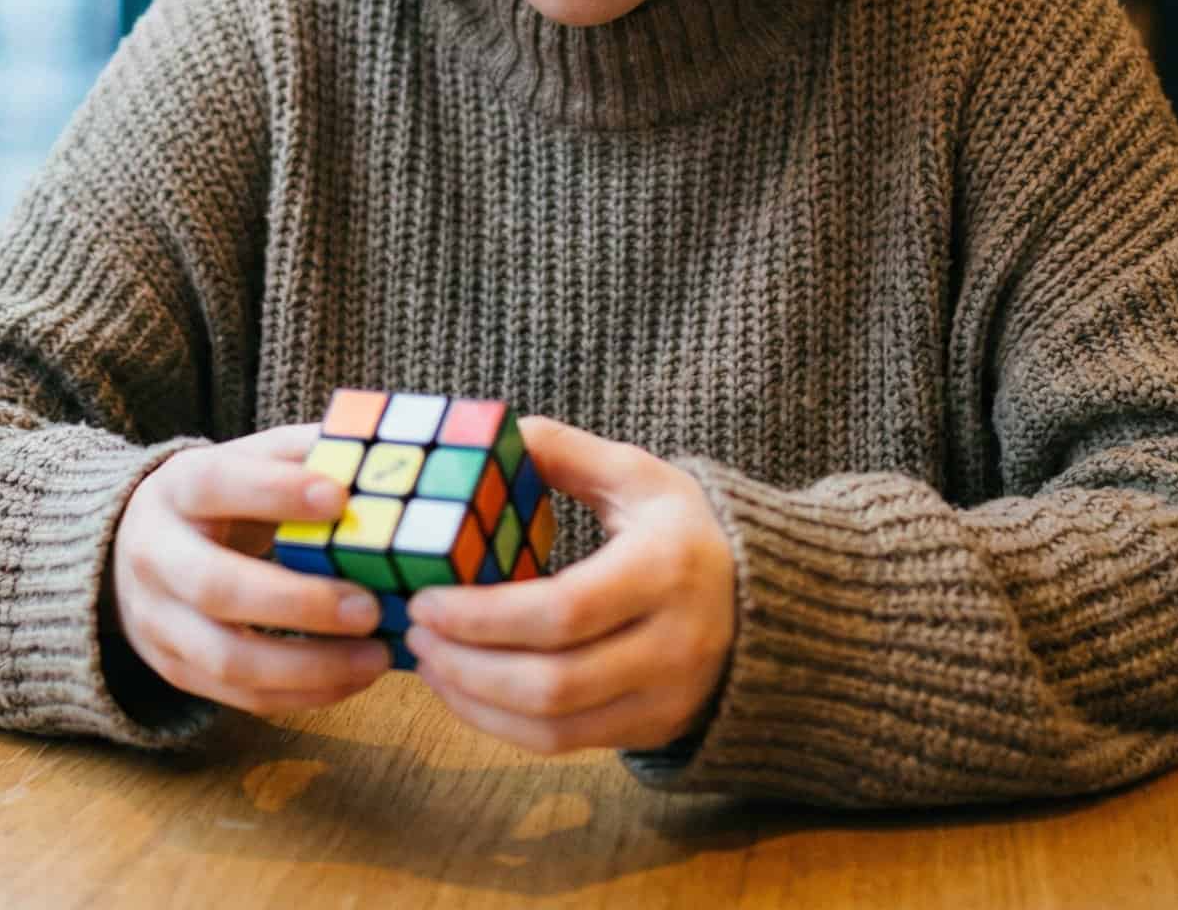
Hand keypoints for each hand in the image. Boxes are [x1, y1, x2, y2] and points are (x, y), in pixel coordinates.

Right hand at [110, 424, 389, 716]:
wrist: (138, 546)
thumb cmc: (221, 497)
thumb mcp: (248, 460)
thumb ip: (304, 452)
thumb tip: (381, 451)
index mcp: (176, 488)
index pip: (216, 485)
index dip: (275, 492)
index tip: (340, 498)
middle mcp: (156, 556)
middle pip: (215, 588)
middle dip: (298, 603)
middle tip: (369, 607)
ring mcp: (159, 621)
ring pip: (227, 658)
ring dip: (309, 665)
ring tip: (376, 656)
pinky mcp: (175, 669)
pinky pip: (240, 696)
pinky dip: (303, 694)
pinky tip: (353, 679)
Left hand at [402, 416, 735, 755]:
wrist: (762, 602)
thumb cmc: (683, 530)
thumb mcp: (639, 476)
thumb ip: (567, 453)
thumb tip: (497, 433)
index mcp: (666, 570)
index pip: (566, 611)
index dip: (486, 615)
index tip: (429, 598)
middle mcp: (672, 645)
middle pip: (555, 680)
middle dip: (468, 663)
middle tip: (415, 631)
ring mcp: (664, 697)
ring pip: (554, 725)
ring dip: (475, 700)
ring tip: (428, 661)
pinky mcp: (649, 728)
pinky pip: (563, 743)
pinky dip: (501, 723)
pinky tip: (464, 690)